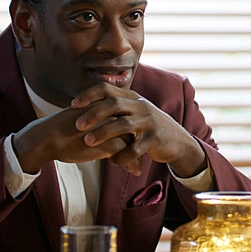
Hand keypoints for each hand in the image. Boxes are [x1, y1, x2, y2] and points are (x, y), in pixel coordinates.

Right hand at [12, 106, 128, 173]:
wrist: (47, 136)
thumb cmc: (60, 130)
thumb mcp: (82, 119)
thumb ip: (95, 121)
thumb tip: (101, 129)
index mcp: (103, 105)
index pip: (127, 115)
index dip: (132, 131)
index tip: (136, 142)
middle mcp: (110, 113)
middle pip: (134, 127)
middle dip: (139, 143)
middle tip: (141, 155)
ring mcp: (111, 127)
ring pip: (133, 141)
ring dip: (138, 155)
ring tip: (137, 167)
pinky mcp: (108, 142)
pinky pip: (128, 153)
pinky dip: (132, 163)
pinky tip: (133, 171)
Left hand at [70, 83, 206, 176]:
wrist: (177, 141)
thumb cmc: (147, 127)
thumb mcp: (134, 112)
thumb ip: (115, 108)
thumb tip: (83, 107)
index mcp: (132, 97)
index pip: (107, 89)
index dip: (88, 95)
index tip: (72, 105)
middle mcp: (141, 106)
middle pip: (114, 104)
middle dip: (94, 114)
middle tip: (77, 125)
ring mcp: (149, 122)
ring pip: (123, 125)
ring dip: (104, 133)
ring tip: (88, 142)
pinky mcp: (155, 139)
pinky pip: (135, 148)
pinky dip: (122, 156)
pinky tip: (112, 162)